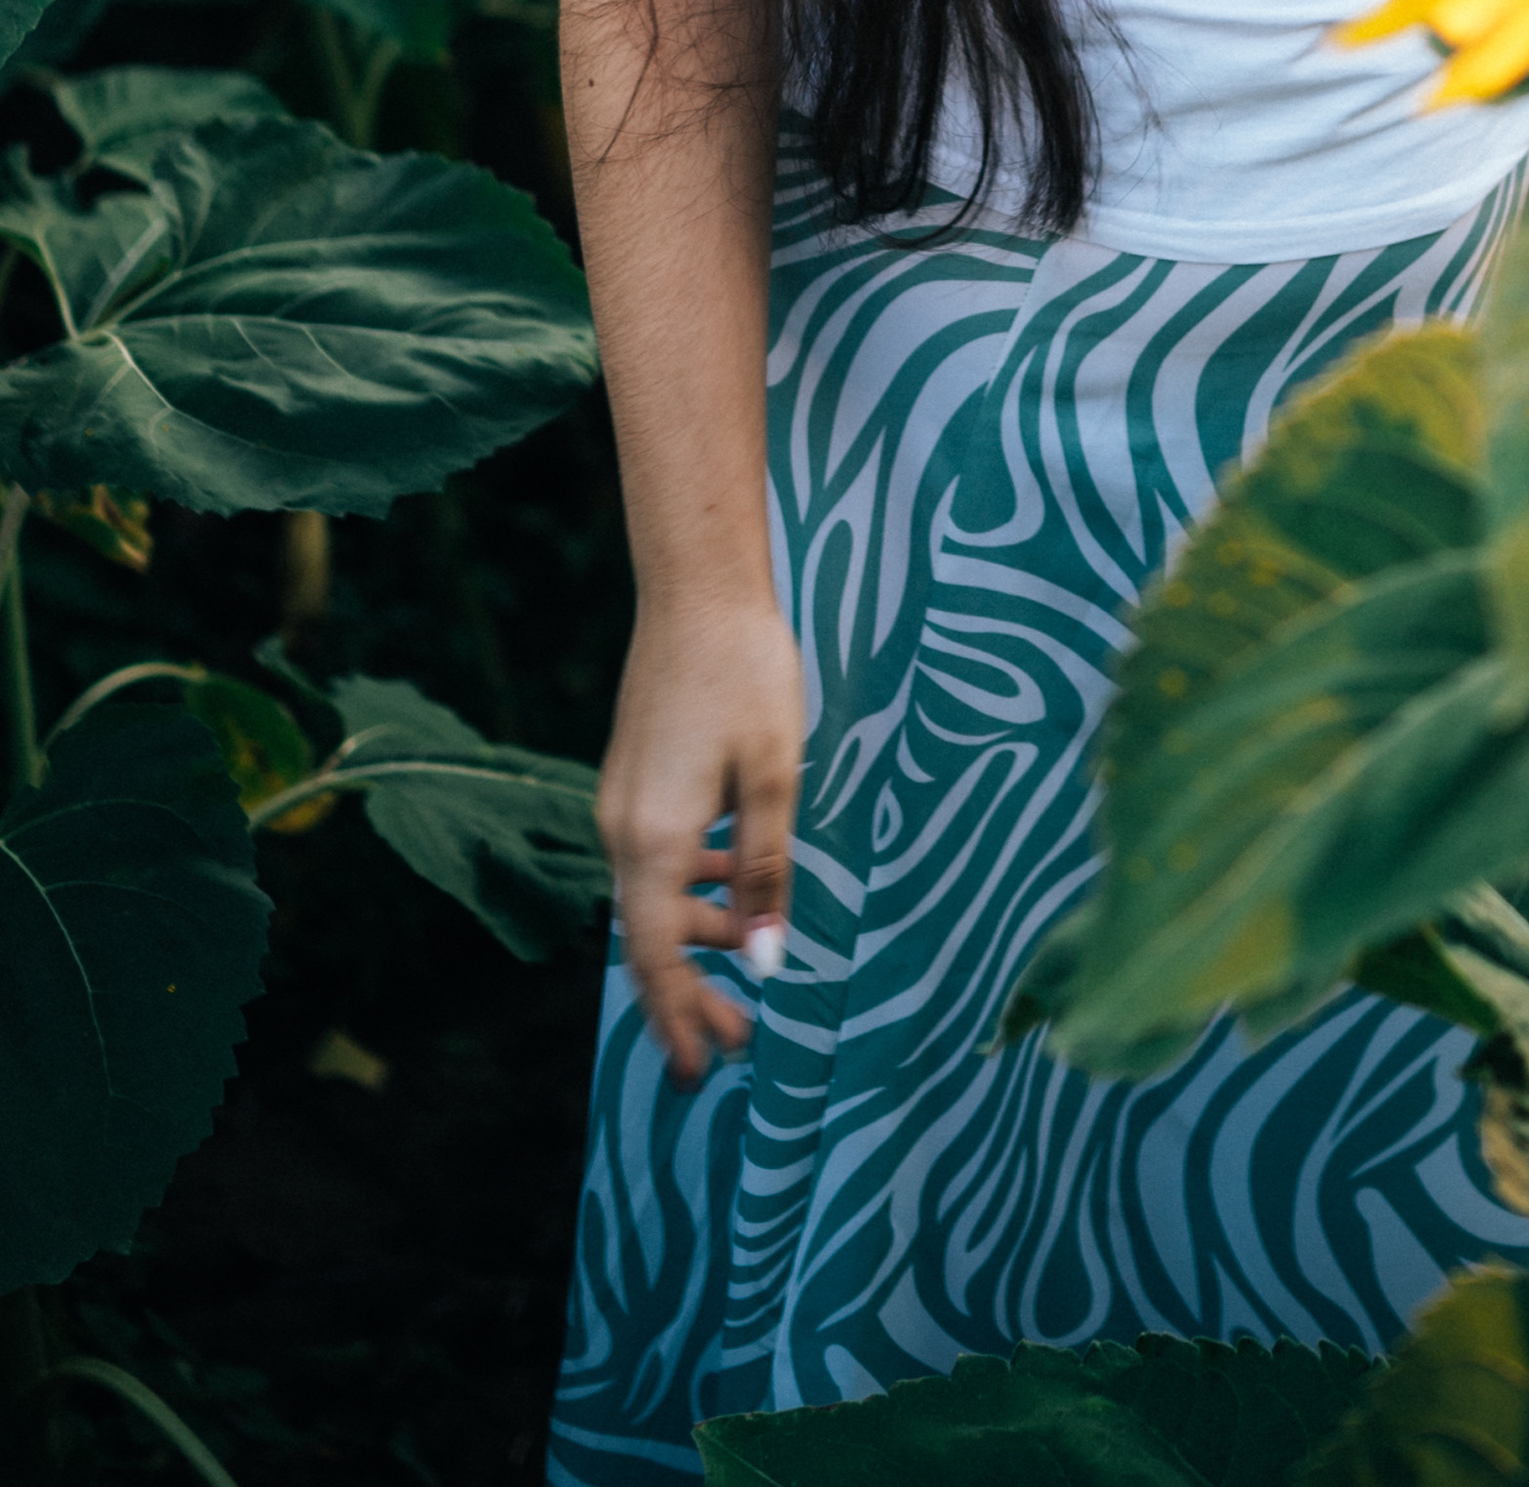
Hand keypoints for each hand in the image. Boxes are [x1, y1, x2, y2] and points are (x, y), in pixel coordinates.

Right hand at [596, 588, 804, 1081]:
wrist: (697, 590)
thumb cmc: (745, 675)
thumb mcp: (773, 777)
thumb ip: (766, 872)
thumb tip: (768, 964)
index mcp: (653, 839)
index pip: (653, 958)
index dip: (677, 1019)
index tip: (699, 1072)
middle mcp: (623, 829)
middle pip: (646, 940)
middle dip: (687, 997)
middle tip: (735, 1045)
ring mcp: (623, 802)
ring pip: (652, 900)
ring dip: (695, 943)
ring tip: (748, 973)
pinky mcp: (635, 779)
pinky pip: (655, 861)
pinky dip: (690, 893)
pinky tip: (732, 888)